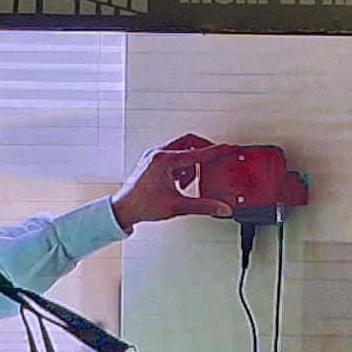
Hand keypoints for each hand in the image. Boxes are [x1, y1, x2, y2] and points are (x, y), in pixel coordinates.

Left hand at [110, 133, 236, 231]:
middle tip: (212, 160)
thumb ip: (203, 206)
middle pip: (189, 141)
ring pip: (180, 148)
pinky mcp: (151, 162)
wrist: (123, 209)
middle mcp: (158, 154)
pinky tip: (180, 181)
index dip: (216, 152)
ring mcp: (153, 156)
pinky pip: (171, 155)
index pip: (198, 153)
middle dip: (202, 150)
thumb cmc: (142, 205)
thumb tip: (221, 207)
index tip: (228, 148)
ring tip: (190, 180)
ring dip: (190, 161)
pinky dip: (180, 165)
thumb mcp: (177, 206)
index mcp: (165, 161)